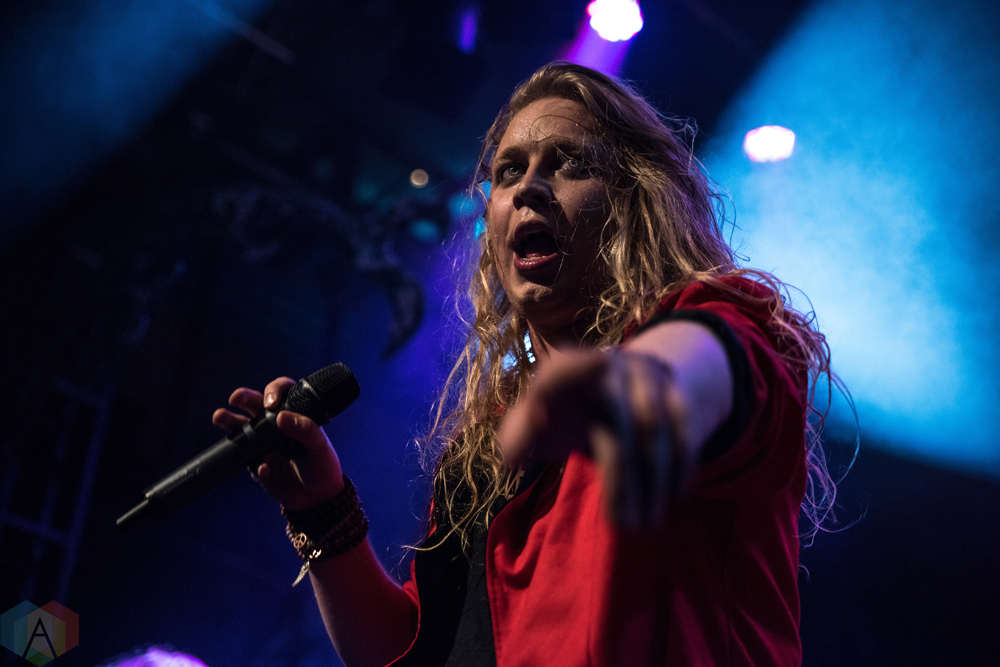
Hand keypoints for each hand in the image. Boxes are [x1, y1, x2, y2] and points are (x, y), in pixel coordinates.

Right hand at [212, 376, 344, 509]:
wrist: (319, 499)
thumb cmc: (322, 466)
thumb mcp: (319, 446)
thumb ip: (304, 429)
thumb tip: (279, 416)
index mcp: (294, 416)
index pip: (282, 393)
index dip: (274, 391)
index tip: (271, 402)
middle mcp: (276, 428)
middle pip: (256, 406)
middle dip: (244, 398)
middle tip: (235, 398)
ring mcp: (264, 446)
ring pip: (243, 430)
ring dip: (231, 422)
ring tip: (219, 416)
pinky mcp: (258, 466)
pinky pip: (252, 462)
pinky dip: (258, 465)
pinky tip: (266, 469)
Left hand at [498, 348, 683, 526]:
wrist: (614, 386)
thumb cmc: (561, 416)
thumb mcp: (532, 427)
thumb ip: (517, 442)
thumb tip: (514, 459)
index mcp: (563, 372)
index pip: (561, 370)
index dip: (570, 374)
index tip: (572, 389)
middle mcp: (606, 368)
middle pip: (618, 426)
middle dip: (623, 482)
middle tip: (624, 526)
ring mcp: (644, 376)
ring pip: (654, 431)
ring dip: (653, 483)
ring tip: (645, 524)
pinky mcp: (673, 389)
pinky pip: (683, 429)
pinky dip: (679, 467)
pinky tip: (671, 497)